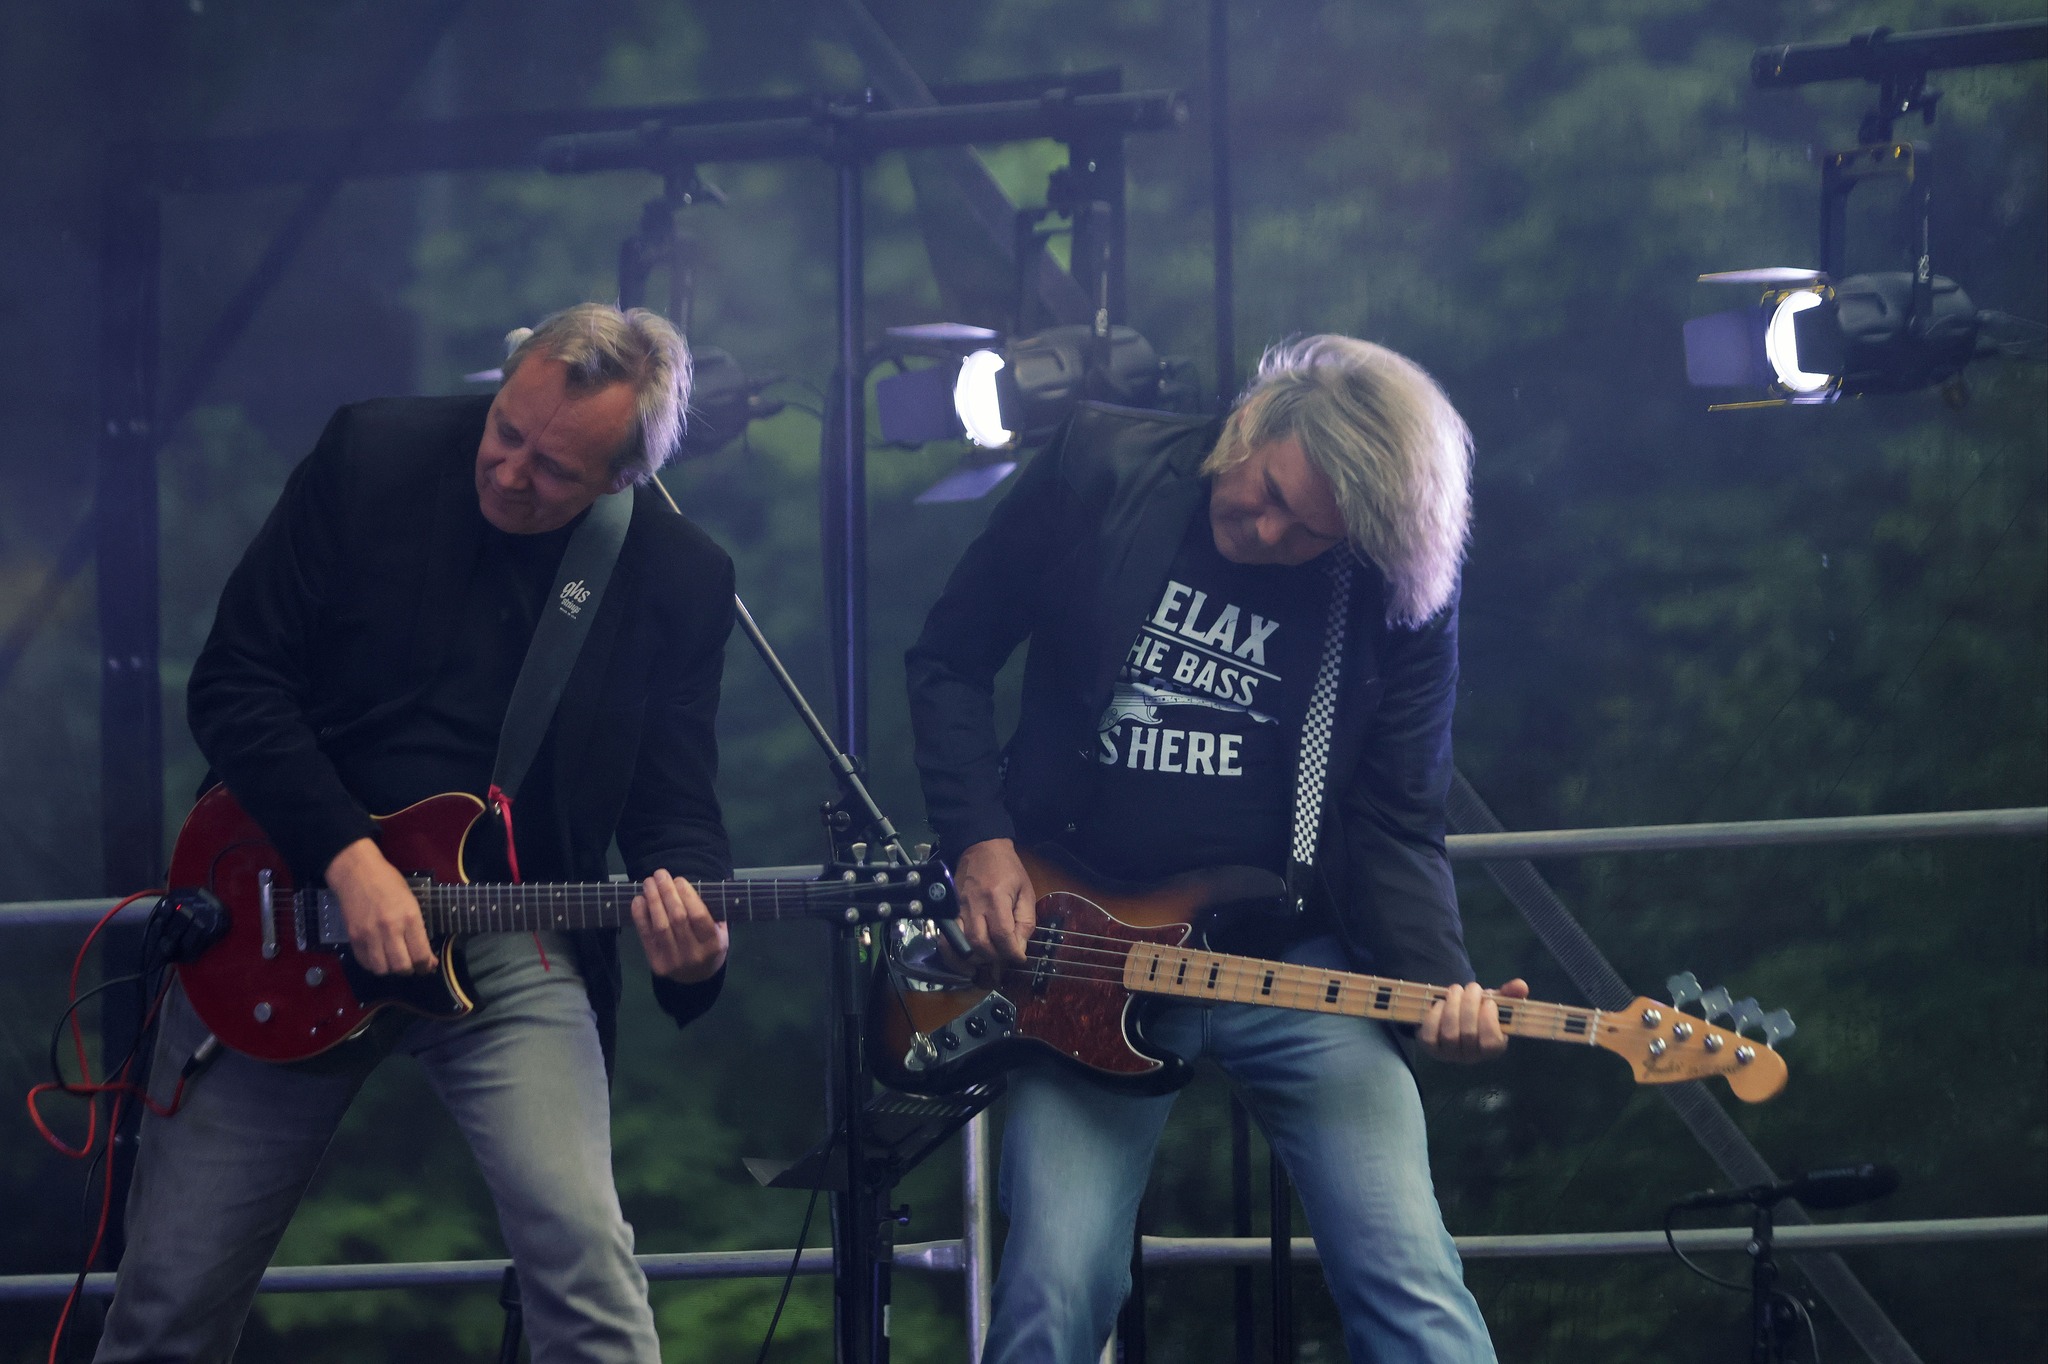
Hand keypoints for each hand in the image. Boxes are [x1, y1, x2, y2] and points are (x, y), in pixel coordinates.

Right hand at [325, 838, 435, 975]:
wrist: (356, 872)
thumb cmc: (388, 882)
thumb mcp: (411, 900)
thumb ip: (416, 927)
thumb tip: (424, 952)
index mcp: (409, 918)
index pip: (420, 954)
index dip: (426, 966)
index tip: (428, 966)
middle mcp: (390, 930)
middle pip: (402, 967)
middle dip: (410, 970)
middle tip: (412, 965)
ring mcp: (369, 935)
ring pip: (382, 969)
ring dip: (390, 970)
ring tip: (394, 961)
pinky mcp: (354, 938)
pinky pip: (365, 962)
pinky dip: (374, 964)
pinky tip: (379, 957)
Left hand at [633, 868, 728, 983]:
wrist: (697, 979)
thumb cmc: (709, 946)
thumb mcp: (720, 931)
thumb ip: (712, 911)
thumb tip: (696, 884)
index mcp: (713, 944)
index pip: (699, 916)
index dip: (687, 895)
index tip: (678, 880)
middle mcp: (694, 954)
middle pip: (678, 918)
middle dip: (667, 893)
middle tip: (660, 874)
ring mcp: (674, 961)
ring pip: (660, 926)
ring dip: (653, 900)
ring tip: (649, 883)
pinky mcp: (656, 964)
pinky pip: (646, 936)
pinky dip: (640, 916)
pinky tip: (639, 900)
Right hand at [953, 838, 1037, 966]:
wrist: (981, 847)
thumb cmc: (1007, 869)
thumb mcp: (1026, 891)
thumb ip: (1025, 921)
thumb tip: (1018, 948)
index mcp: (996, 898)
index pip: (1002, 935)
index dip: (1012, 953)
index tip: (1020, 959)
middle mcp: (973, 906)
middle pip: (980, 944)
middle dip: (995, 958)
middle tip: (1004, 960)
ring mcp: (957, 909)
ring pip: (961, 945)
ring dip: (975, 960)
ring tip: (987, 964)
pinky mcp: (948, 912)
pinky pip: (945, 940)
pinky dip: (953, 957)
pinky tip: (965, 964)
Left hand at [1418, 978, 1528, 1063]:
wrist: (1452, 1016)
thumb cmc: (1478, 1010)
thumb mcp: (1494, 1001)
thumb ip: (1509, 994)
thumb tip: (1521, 986)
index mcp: (1492, 1048)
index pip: (1492, 1043)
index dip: (1489, 1019)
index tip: (1489, 1001)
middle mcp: (1471, 1056)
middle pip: (1469, 1034)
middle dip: (1469, 1004)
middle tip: (1472, 987)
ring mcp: (1449, 1055)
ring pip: (1450, 1034)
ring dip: (1452, 1006)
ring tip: (1456, 990)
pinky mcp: (1430, 1048)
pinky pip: (1430, 1035)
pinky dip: (1435, 1015)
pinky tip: (1441, 1003)